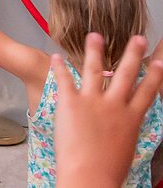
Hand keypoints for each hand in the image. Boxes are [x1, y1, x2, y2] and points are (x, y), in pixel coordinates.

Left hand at [54, 33, 162, 187]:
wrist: (89, 177)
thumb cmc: (108, 170)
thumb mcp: (125, 147)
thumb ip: (123, 129)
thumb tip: (122, 125)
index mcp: (132, 118)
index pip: (147, 92)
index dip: (154, 75)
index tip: (159, 61)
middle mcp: (115, 106)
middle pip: (126, 74)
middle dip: (133, 54)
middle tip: (138, 37)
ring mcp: (92, 102)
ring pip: (94, 69)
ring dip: (95, 50)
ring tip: (95, 34)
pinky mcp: (70, 103)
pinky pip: (64, 79)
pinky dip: (58, 67)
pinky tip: (55, 56)